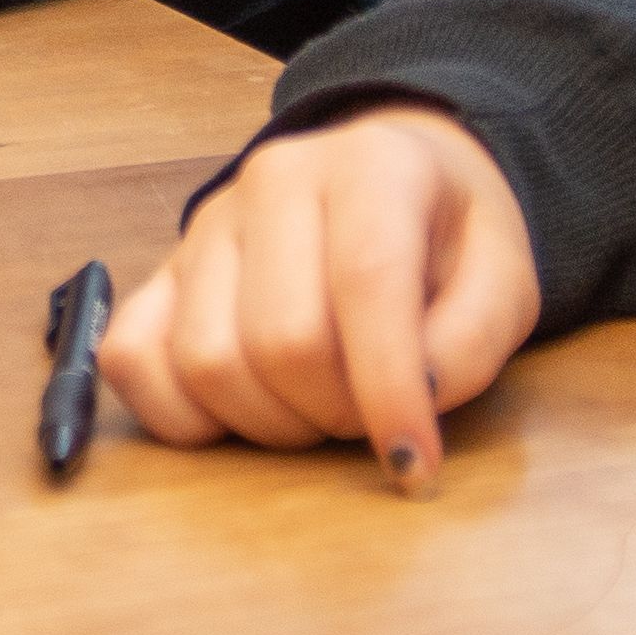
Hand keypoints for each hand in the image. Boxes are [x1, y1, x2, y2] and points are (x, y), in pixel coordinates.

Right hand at [100, 105, 538, 490]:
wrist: (389, 177)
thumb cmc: (447, 238)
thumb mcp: (504, 277)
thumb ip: (472, 339)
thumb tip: (412, 400)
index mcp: (370, 167)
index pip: (365, 282)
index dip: (388, 390)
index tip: (414, 467)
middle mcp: (275, 180)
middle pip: (279, 339)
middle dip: (332, 413)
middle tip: (367, 418)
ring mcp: (206, 224)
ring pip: (205, 360)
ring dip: (267, 422)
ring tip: (315, 407)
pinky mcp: (162, 270)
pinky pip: (131, 359)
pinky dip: (178, 414)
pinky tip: (240, 412)